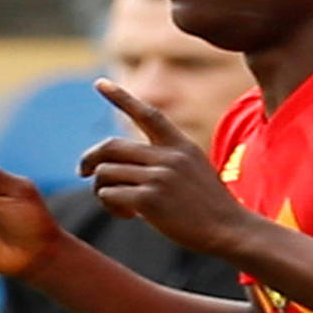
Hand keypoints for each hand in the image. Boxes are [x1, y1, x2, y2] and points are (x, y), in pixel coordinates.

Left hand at [80, 78, 253, 254]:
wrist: (230, 230)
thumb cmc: (210, 206)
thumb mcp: (195, 169)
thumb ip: (166, 159)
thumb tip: (122, 164)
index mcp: (180, 145)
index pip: (147, 113)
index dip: (121, 97)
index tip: (99, 82)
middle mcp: (168, 156)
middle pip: (111, 146)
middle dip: (89, 159)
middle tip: (83, 172)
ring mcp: (159, 177)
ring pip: (106, 173)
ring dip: (104, 190)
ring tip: (121, 205)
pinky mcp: (149, 200)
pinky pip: (109, 195)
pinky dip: (111, 205)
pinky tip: (128, 215)